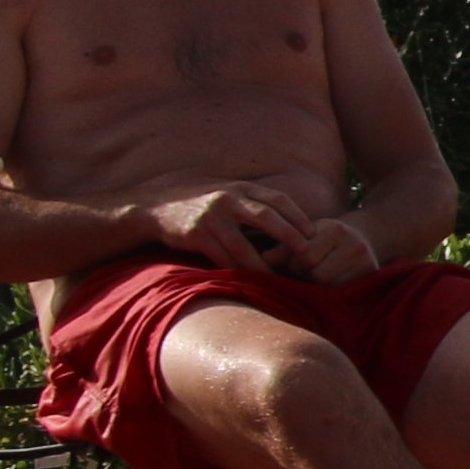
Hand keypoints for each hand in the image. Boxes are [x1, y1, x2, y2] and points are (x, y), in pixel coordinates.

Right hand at [136, 180, 302, 271]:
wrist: (156, 207)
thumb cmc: (200, 203)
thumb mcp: (227, 193)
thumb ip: (253, 202)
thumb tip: (289, 219)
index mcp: (240, 189)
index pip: (277, 199)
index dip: (297, 216)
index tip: (313, 232)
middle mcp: (227, 200)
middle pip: (265, 217)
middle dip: (289, 235)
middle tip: (307, 251)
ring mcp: (211, 218)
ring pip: (243, 245)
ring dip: (262, 264)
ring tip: (277, 277)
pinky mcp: (196, 235)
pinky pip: (220, 257)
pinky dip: (236, 270)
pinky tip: (247, 280)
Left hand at [272, 208, 382, 285]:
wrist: (362, 237)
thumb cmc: (325, 238)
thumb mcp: (306, 236)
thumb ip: (284, 248)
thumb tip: (264, 259)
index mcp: (334, 229)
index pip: (305, 256)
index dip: (293, 265)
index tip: (290, 266)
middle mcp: (354, 243)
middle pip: (318, 273)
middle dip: (304, 277)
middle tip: (300, 276)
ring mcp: (366, 260)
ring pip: (330, 285)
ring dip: (316, 287)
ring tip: (312, 280)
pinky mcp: (372, 274)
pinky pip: (343, 290)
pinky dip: (330, 292)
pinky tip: (326, 286)